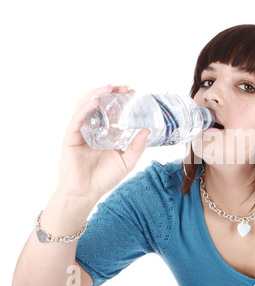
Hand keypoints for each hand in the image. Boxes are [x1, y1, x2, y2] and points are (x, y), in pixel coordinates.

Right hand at [57, 85, 150, 202]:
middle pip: (99, 103)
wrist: (86, 193)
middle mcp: (92, 128)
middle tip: (124, 87)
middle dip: (110, 92)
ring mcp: (81, 131)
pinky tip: (95, 101)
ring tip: (109, 88)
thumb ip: (136, 147)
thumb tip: (148, 130)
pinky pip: (77, 118)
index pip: (112, 110)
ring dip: (97, 94)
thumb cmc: (104, 178)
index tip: (133, 92)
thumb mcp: (127, 161)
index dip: (121, 99)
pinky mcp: (71, 137)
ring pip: (86, 106)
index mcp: (105, 132)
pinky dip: (85, 108)